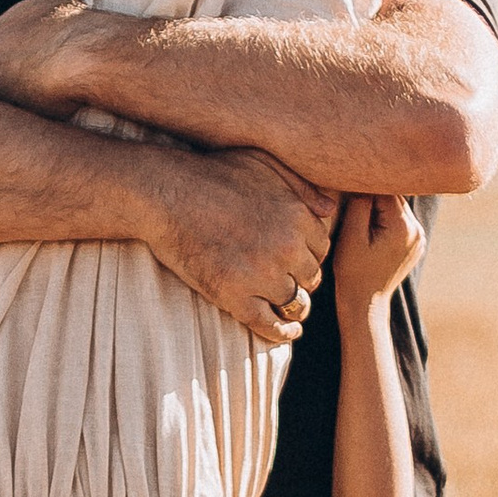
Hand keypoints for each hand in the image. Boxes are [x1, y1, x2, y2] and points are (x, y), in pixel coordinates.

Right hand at [0, 0, 97, 113]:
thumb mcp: (24, 114)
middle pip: (0, 42)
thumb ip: (12, 101)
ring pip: (25, 19)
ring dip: (41, 30)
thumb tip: (22, 104)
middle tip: (47, 70)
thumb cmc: (58, 98)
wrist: (87, 62)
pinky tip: (77, 22)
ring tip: (70, 51)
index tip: (29, 88)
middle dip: (17, 52)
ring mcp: (17, 10)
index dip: (8, 81)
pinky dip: (62, 5)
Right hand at [142, 145, 335, 343]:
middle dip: (302, 280)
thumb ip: (301, 186)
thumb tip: (330, 211)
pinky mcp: (233, 296)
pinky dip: (280, 333)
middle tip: (289, 282)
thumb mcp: (264, 162)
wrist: (166, 193)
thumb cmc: (213, 173)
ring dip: (293, 308)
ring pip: (294, 304)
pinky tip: (286, 334)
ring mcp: (261, 274)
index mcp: (297, 216)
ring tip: (290, 311)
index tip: (297, 259)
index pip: (321, 249)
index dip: (310, 255)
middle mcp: (286, 248)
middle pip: (310, 277)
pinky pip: (268, 324)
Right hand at [335, 192, 425, 301]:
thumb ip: (359, 204)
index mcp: (403, 227)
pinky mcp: (416, 244)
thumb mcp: (351, 236)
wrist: (365, 303)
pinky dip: (387, 219)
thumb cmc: (353, 271)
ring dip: (380, 207)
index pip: (385, 190)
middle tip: (352, 201)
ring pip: (398, 208)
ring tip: (360, 216)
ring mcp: (419, 238)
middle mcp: (417, 230)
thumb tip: (364, 180)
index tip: (349, 186)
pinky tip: (372, 228)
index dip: (364, 186)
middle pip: (394, 197)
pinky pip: (401, 221)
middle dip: (373, 196)